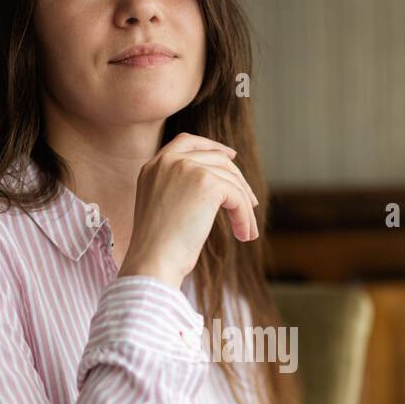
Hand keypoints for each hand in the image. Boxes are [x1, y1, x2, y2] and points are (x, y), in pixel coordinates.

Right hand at [117, 131, 259, 289]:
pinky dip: (244, 216)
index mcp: (153, 166)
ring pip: (231, 180)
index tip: (231, 157)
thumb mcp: (162, 208)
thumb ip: (179, 189)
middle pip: (216, 158)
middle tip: (250, 203)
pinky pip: (237, 197)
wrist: (153, 262)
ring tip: (247, 231)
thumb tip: (218, 186)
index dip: (212, 146)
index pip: (186, 142)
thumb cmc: (157, 249)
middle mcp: (168, 161)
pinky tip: (244, 235)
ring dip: (244, 206)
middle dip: (237, 180)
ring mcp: (187, 168)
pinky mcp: (207, 183)